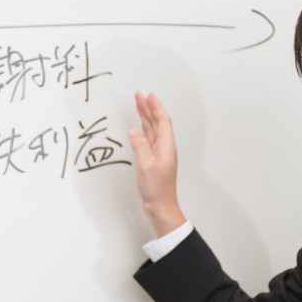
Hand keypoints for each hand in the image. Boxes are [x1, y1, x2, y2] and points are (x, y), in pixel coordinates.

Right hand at [128, 92, 186, 236]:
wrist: (161, 206)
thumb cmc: (157, 189)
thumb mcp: (147, 165)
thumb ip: (140, 146)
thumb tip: (134, 131)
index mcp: (166, 146)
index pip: (162, 121)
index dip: (156, 107)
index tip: (149, 95)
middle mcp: (164, 148)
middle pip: (157, 122)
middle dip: (148, 108)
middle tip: (139, 96)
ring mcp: (159, 154)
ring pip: (152, 130)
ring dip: (145, 117)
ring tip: (138, 105)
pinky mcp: (153, 160)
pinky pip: (148, 139)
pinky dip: (142, 130)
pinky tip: (137, 128)